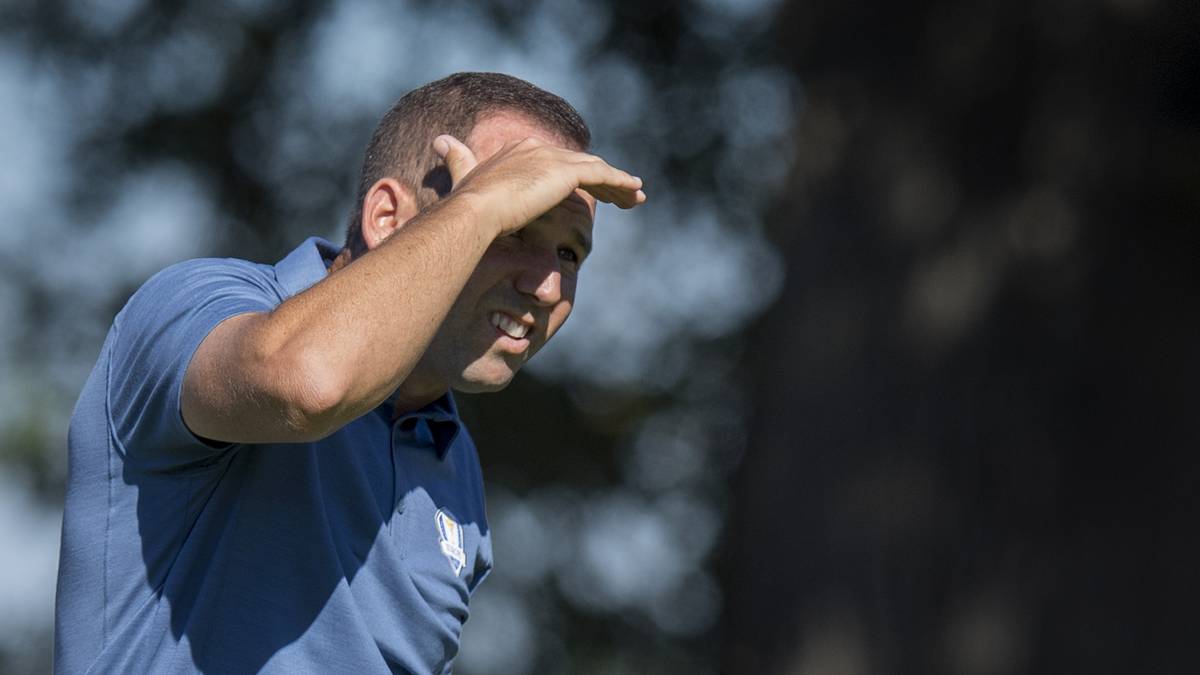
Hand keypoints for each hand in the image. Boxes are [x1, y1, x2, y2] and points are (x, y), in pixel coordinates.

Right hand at [433, 134, 646, 236]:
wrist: (473, 212)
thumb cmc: (465, 204)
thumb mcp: (463, 177)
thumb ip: (457, 159)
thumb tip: (439, 139)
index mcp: (519, 151)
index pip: (555, 162)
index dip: (574, 175)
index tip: (587, 189)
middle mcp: (537, 149)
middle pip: (579, 164)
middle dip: (602, 178)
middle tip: (622, 194)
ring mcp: (553, 160)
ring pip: (596, 170)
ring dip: (618, 183)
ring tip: (635, 198)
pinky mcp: (566, 174)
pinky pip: (603, 176)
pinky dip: (621, 184)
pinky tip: (635, 195)